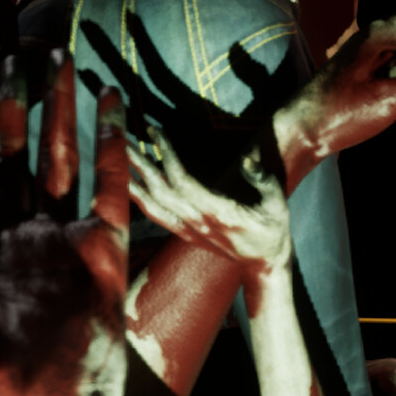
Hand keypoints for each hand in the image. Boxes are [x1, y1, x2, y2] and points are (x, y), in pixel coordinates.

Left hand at [0, 62, 171, 395]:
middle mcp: (0, 248)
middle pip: (5, 155)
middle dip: (9, 102)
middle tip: (10, 47)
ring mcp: (52, 255)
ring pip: (56, 160)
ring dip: (57, 110)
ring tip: (55, 55)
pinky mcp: (96, 266)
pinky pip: (107, 189)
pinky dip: (111, 143)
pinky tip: (111, 100)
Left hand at [126, 125, 290, 272]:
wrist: (263, 264)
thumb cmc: (272, 229)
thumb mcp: (277, 202)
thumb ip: (262, 179)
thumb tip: (248, 158)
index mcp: (217, 212)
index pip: (182, 180)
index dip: (166, 155)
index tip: (154, 131)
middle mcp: (197, 222)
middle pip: (159, 190)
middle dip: (139, 163)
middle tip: (121, 138)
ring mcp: (188, 231)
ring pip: (152, 205)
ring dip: (132, 180)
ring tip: (118, 158)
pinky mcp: (185, 234)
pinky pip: (156, 216)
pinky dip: (138, 200)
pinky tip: (128, 185)